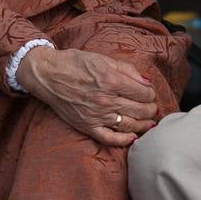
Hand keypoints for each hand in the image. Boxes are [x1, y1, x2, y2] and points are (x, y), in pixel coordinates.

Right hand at [17, 46, 158, 146]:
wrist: (48, 75)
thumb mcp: (104, 59)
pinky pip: (108, 138)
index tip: (149, 93)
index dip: (150, 94)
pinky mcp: (86, 126)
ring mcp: (96, 115)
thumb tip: (147, 81)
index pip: (143, 93)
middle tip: (152, 107)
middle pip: (140, 110)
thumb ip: (128, 70)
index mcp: (112, 81)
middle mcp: (106, 100)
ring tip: (150, 122)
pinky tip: (132, 137)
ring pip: (129, 125)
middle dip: (151, 109)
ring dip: (143, 125)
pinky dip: (123, 140)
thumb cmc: (76, 63)